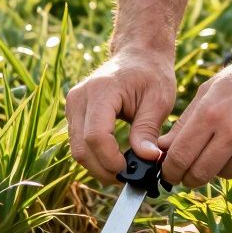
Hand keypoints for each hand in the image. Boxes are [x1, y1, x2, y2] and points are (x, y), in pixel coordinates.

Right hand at [65, 49, 175, 182]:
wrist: (138, 54)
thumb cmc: (151, 74)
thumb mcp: (158, 100)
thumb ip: (148, 130)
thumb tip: (147, 160)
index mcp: (100, 91)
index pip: (96, 136)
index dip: (111, 160)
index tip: (131, 171)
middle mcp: (79, 97)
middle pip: (81, 148)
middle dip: (103, 169)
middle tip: (128, 178)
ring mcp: (72, 104)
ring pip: (76, 149)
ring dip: (98, 166)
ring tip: (124, 170)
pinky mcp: (73, 112)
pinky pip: (78, 142)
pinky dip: (94, 156)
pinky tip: (114, 159)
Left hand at [158, 46, 231, 186]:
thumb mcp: (210, 90)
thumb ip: (185, 122)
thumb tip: (163, 149)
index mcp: (212, 113)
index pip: (180, 157)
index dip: (170, 170)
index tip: (168, 172)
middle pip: (200, 173)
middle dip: (188, 177)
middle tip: (187, 173)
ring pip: (225, 173)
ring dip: (218, 165)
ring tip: (224, 144)